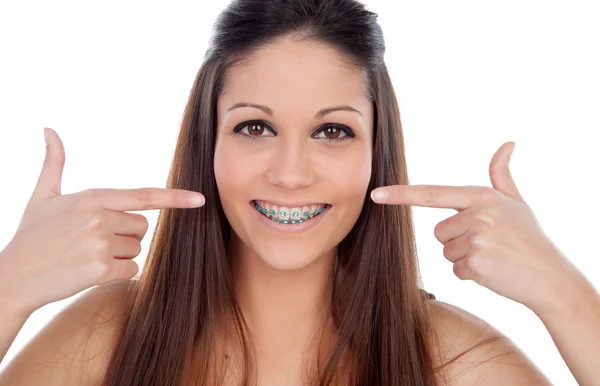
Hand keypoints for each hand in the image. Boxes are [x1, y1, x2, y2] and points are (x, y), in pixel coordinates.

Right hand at [0, 127, 205, 315]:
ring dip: (120, 255)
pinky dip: (118, 273)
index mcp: (93, 198)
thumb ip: (54, 163)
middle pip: (142, 227)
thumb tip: (49, 130)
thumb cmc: (31, 236)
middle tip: (93, 241)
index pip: (143, 196)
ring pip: (137, 249)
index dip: (174, 198)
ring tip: (87, 255)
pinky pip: (132, 269)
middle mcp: (100, 217)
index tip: (200, 199)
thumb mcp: (42, 196)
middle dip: (125, 235)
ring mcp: (101, 244)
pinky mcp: (101, 269)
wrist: (12, 276)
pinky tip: (90, 271)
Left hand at [370, 141, 583, 315]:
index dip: (402, 195)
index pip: (433, 194)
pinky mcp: (475, 263)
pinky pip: (456, 270)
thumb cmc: (529, 238)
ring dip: (464, 258)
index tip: (376, 194)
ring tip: (492, 257)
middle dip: (458, 241)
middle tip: (488, 244)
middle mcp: (477, 214)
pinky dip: (471, 274)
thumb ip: (501, 176)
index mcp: (481, 197)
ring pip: (446, 251)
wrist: (551, 276)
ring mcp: (476, 238)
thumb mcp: (517, 202)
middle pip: (440, 232)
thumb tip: (508, 143)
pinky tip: (493, 271)